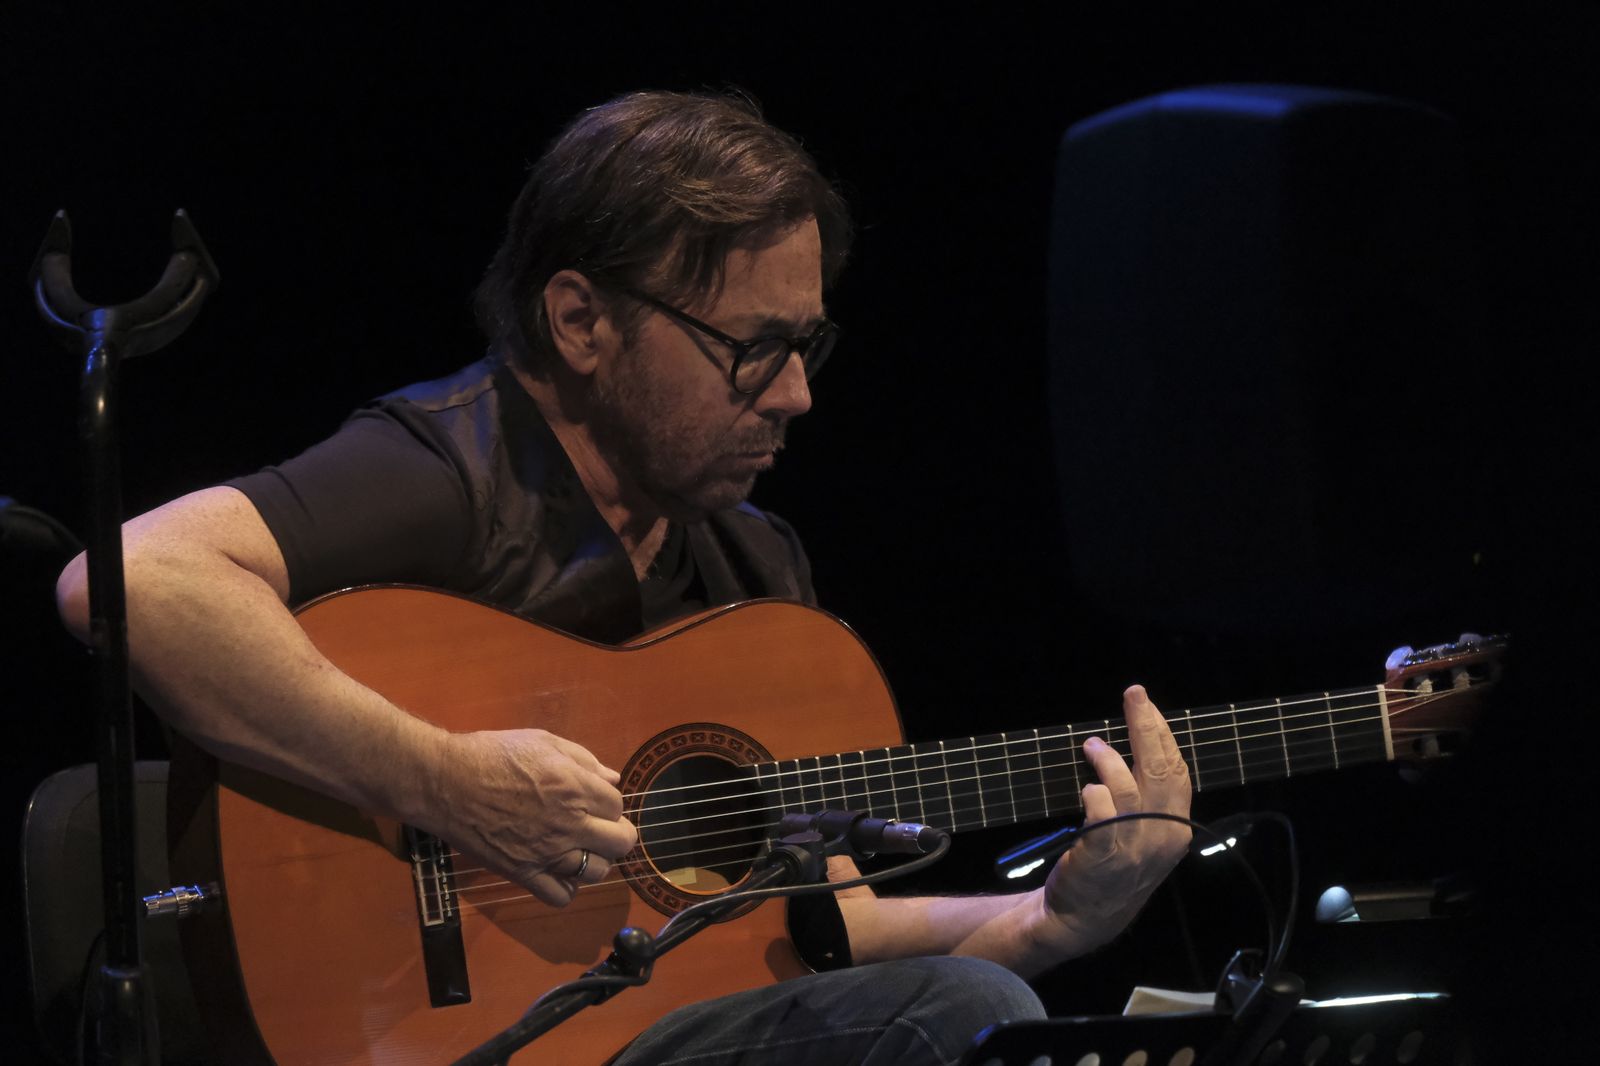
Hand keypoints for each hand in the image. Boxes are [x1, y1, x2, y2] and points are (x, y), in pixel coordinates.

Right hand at [432, 728, 636, 905]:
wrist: (445, 781)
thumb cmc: (493, 754)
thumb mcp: (543, 741)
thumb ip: (584, 760)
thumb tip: (612, 779)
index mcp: (575, 787)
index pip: (618, 806)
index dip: (610, 803)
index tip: (596, 801)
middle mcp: (568, 823)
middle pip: (620, 842)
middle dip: (618, 834)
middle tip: (603, 828)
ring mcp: (546, 852)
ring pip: (596, 872)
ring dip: (595, 861)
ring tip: (581, 849)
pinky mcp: (522, 873)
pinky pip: (560, 896)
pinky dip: (566, 887)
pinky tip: (559, 871)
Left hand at [1040, 685, 1191, 950]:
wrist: (1082, 920)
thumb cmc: (1111, 870)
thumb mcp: (1144, 838)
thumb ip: (1148, 801)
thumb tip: (1139, 750)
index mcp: (1176, 829)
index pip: (1177, 772)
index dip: (1163, 735)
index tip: (1148, 705)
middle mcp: (1161, 836)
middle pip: (1159, 769)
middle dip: (1146, 726)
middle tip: (1134, 694)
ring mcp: (1133, 846)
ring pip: (1128, 786)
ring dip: (1109, 758)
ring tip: (1093, 745)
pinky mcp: (1103, 853)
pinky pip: (1101, 811)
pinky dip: (1094, 792)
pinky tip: (1086, 788)